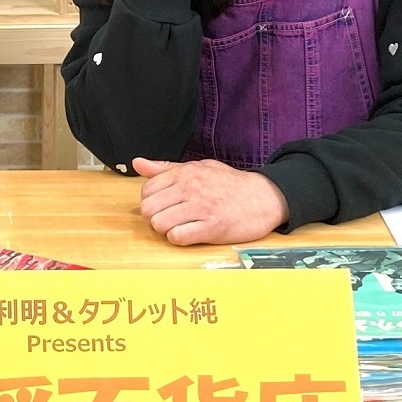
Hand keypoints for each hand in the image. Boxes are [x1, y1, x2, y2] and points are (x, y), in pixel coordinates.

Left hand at [133, 156, 288, 245]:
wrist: (264, 197)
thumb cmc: (229, 184)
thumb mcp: (199, 167)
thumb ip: (166, 168)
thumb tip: (138, 163)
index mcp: (185, 172)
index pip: (147, 190)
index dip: (151, 201)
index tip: (164, 205)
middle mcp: (191, 188)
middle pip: (148, 208)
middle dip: (155, 217)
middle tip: (170, 218)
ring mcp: (201, 207)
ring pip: (159, 224)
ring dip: (166, 229)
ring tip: (180, 226)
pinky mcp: (212, 227)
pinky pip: (178, 237)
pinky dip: (179, 238)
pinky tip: (190, 233)